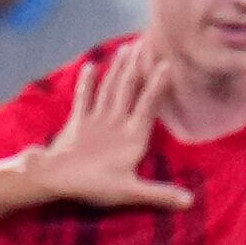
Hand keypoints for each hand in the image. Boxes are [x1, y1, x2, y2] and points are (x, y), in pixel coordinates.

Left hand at [23, 44, 191, 210]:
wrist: (55, 176)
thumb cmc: (94, 184)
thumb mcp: (130, 192)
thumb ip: (161, 194)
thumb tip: (190, 201)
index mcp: (131, 136)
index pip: (149, 105)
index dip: (158, 84)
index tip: (167, 64)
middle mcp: (115, 121)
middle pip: (128, 88)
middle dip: (137, 65)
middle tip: (145, 43)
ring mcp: (95, 118)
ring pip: (110, 87)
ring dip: (119, 67)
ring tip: (127, 48)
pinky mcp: (78, 120)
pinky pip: (84, 96)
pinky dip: (88, 80)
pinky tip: (92, 64)